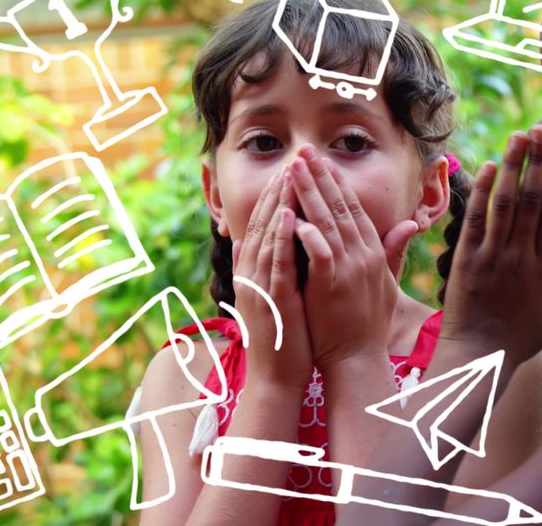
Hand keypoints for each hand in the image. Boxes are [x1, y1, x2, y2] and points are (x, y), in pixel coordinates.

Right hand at [232, 168, 312, 391]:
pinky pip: (275, 264)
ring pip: (266, 238)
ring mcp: (258, 288)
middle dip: (276, 191)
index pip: (262, 226)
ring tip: (289, 177)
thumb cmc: (283, 339)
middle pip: (260, 225)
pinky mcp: (271, 301)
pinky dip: (279, 239)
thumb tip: (252, 240)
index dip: (274, 197)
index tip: (290, 171)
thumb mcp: (274, 297)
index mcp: (252, 273)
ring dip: (277, 205)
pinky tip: (286, 217)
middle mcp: (250, 276)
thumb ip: (266, 267)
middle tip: (291, 161)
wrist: (277, 379)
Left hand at [289, 146, 417, 370]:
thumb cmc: (367, 324)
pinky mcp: (332, 286)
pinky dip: (308, 235)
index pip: (354, 208)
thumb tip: (410, 224)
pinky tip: (295, 216)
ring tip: (292, 170)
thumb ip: (393, 251)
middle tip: (303, 152)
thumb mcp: (386, 283)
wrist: (358, 359)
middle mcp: (364, 256)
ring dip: (309, 194)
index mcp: (373, 253)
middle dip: (320, 177)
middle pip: (340, 207)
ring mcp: (349, 270)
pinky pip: (320, 254)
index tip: (322, 160)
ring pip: (328, 223)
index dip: (338, 182)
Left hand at [441, 125, 541, 362]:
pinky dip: (482, 192)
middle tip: (541, 130)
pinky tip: (487, 167)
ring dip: (511, 167)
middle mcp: (522, 259)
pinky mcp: (466, 260)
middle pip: (532, 202)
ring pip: (505, 204)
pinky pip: (475, 220)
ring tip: (517, 137)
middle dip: (537, 163)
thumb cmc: (521, 339)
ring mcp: (493, 258)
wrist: (479, 358)